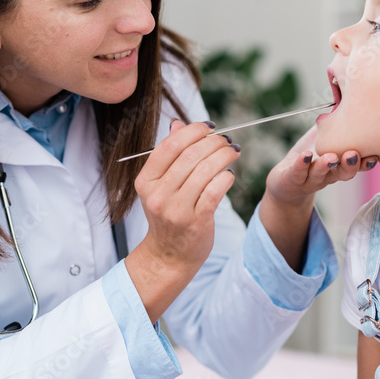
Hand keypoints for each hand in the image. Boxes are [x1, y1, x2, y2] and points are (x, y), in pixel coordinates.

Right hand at [125, 119, 240, 322]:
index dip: (193, 131)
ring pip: (204, 171)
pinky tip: (230, 174)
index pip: (170, 146)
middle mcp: (158, 195)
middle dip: (213, 142)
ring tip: (233, 151)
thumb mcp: (160, 186)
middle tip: (226, 139)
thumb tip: (178, 123)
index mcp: (146, 181)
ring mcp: (176, 210)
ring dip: (224, 156)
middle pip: (190, 156)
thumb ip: (168, 155)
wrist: (169, 255)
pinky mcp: (196, 222)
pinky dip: (225, 178)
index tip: (209, 127)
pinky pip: (214, 191)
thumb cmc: (168, 215)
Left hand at [260, 124, 376, 271]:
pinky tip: (305, 155)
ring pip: (320, 174)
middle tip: (352, 154)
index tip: (374, 156)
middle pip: (342, 173)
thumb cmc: (310, 156)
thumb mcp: (325, 139)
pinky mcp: (293, 179)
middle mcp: (329, 175)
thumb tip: (348, 100)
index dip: (366, 163)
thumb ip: (337, 124)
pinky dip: (302, 164)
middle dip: (349, 165)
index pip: (357, 166)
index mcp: (340, 166)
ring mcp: (311, 179)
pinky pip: (298, 172)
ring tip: (330, 157)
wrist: (287, 181)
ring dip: (325, 165)